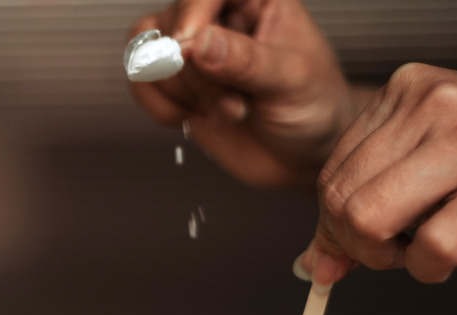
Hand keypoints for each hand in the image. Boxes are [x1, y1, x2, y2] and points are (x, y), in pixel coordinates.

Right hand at [128, 0, 358, 189]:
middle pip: (172, 28)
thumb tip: (201, 43)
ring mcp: (195, 53)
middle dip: (199, 76)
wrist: (305, 156)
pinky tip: (198, 117)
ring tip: (227, 110)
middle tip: (236, 101)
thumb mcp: (293, 80)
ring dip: (182, 93)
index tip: (192, 48)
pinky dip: (162, 108)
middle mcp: (220, 19)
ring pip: (149, 54)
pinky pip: (141, 84)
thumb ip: (247, 60)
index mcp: (254, 0)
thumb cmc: (315, 107)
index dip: (191, 15)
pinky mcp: (178, 85)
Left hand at [298, 63, 456, 285]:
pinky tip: (447, 259)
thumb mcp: (426, 159)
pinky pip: (433, 246)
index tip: (357, 242)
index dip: (336, 224)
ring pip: (370, 219)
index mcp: (405, 90)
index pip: (331, 173)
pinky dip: (429, 269)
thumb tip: (315, 264)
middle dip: (356, 245)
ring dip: (387, 258)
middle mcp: (432, 105)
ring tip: (419, 252)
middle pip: (340, 199)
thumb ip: (365, 202)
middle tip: (392, 252)